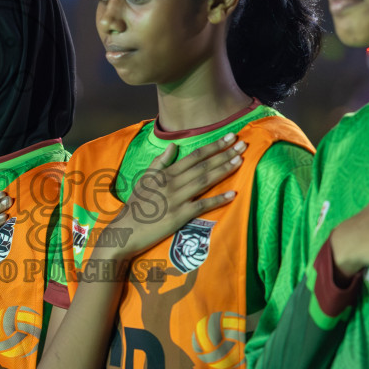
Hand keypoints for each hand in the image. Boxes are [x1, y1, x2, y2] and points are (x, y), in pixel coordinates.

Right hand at [83, 136, 243, 275]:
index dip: (213, 146)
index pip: (193, 156)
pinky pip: (202, 206)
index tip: (229, 137)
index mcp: (165, 173)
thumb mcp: (144, 179)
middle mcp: (172, 183)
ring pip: (204, 181)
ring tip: (240, 160)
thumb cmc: (136, 205)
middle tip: (242, 144)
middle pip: (202, 165)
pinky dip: (217, 199)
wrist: (126, 230)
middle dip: (224, 153)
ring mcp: (176, 200)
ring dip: (223, 170)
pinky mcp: (179, 217)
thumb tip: (173, 146)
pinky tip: (232, 194)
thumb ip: (160, 162)